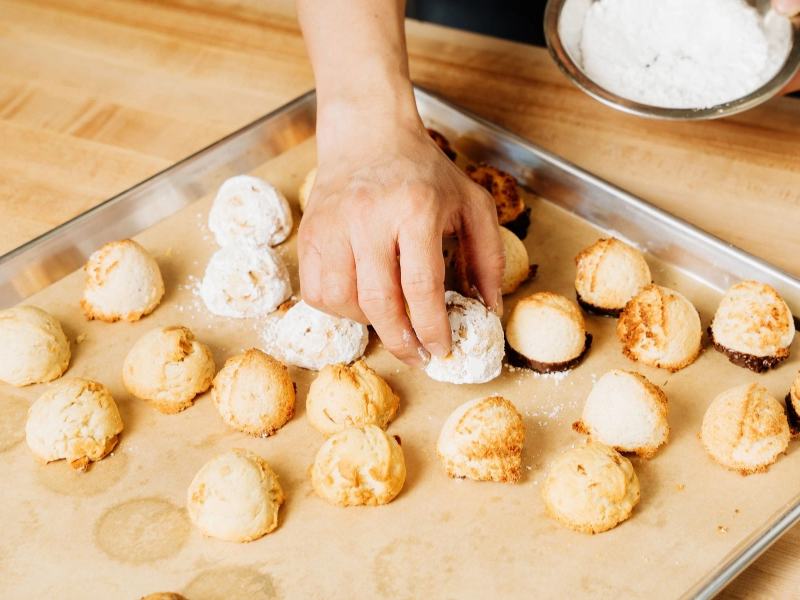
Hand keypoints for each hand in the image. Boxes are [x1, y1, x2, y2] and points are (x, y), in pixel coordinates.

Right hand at [298, 98, 504, 367]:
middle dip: (401, 340)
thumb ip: (489, 256)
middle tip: (418, 356)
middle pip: (379, 301)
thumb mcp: (471, 203)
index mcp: (416, 208)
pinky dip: (339, 308)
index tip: (442, 350)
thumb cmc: (424, 172)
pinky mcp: (309, 233)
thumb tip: (489, 309)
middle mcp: (370, 217)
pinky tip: (361, 298)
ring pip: (343, 300)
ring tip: (390, 317)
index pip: (421, 285)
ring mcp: (333, 225)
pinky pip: (316, 291)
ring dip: (369, 323)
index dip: (432, 327)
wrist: (368, 133)